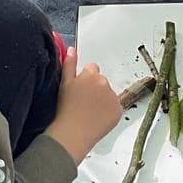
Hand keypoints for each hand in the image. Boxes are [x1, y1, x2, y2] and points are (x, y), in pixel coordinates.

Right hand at [47, 47, 122, 163]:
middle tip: (84, 102)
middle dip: (95, 88)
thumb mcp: (64, 83)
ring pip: (108, 94)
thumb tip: (71, 49)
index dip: (85, 80)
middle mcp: (104, 83)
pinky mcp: (118, 110)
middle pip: (101, 81)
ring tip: (89, 111)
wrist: (72, 133)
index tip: (80, 90)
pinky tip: (97, 118)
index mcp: (91, 74)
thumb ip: (69, 63)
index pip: (92, 69)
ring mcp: (112, 97)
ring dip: (102, 100)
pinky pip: (115, 107)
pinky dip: (108, 112)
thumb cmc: (66, 110)